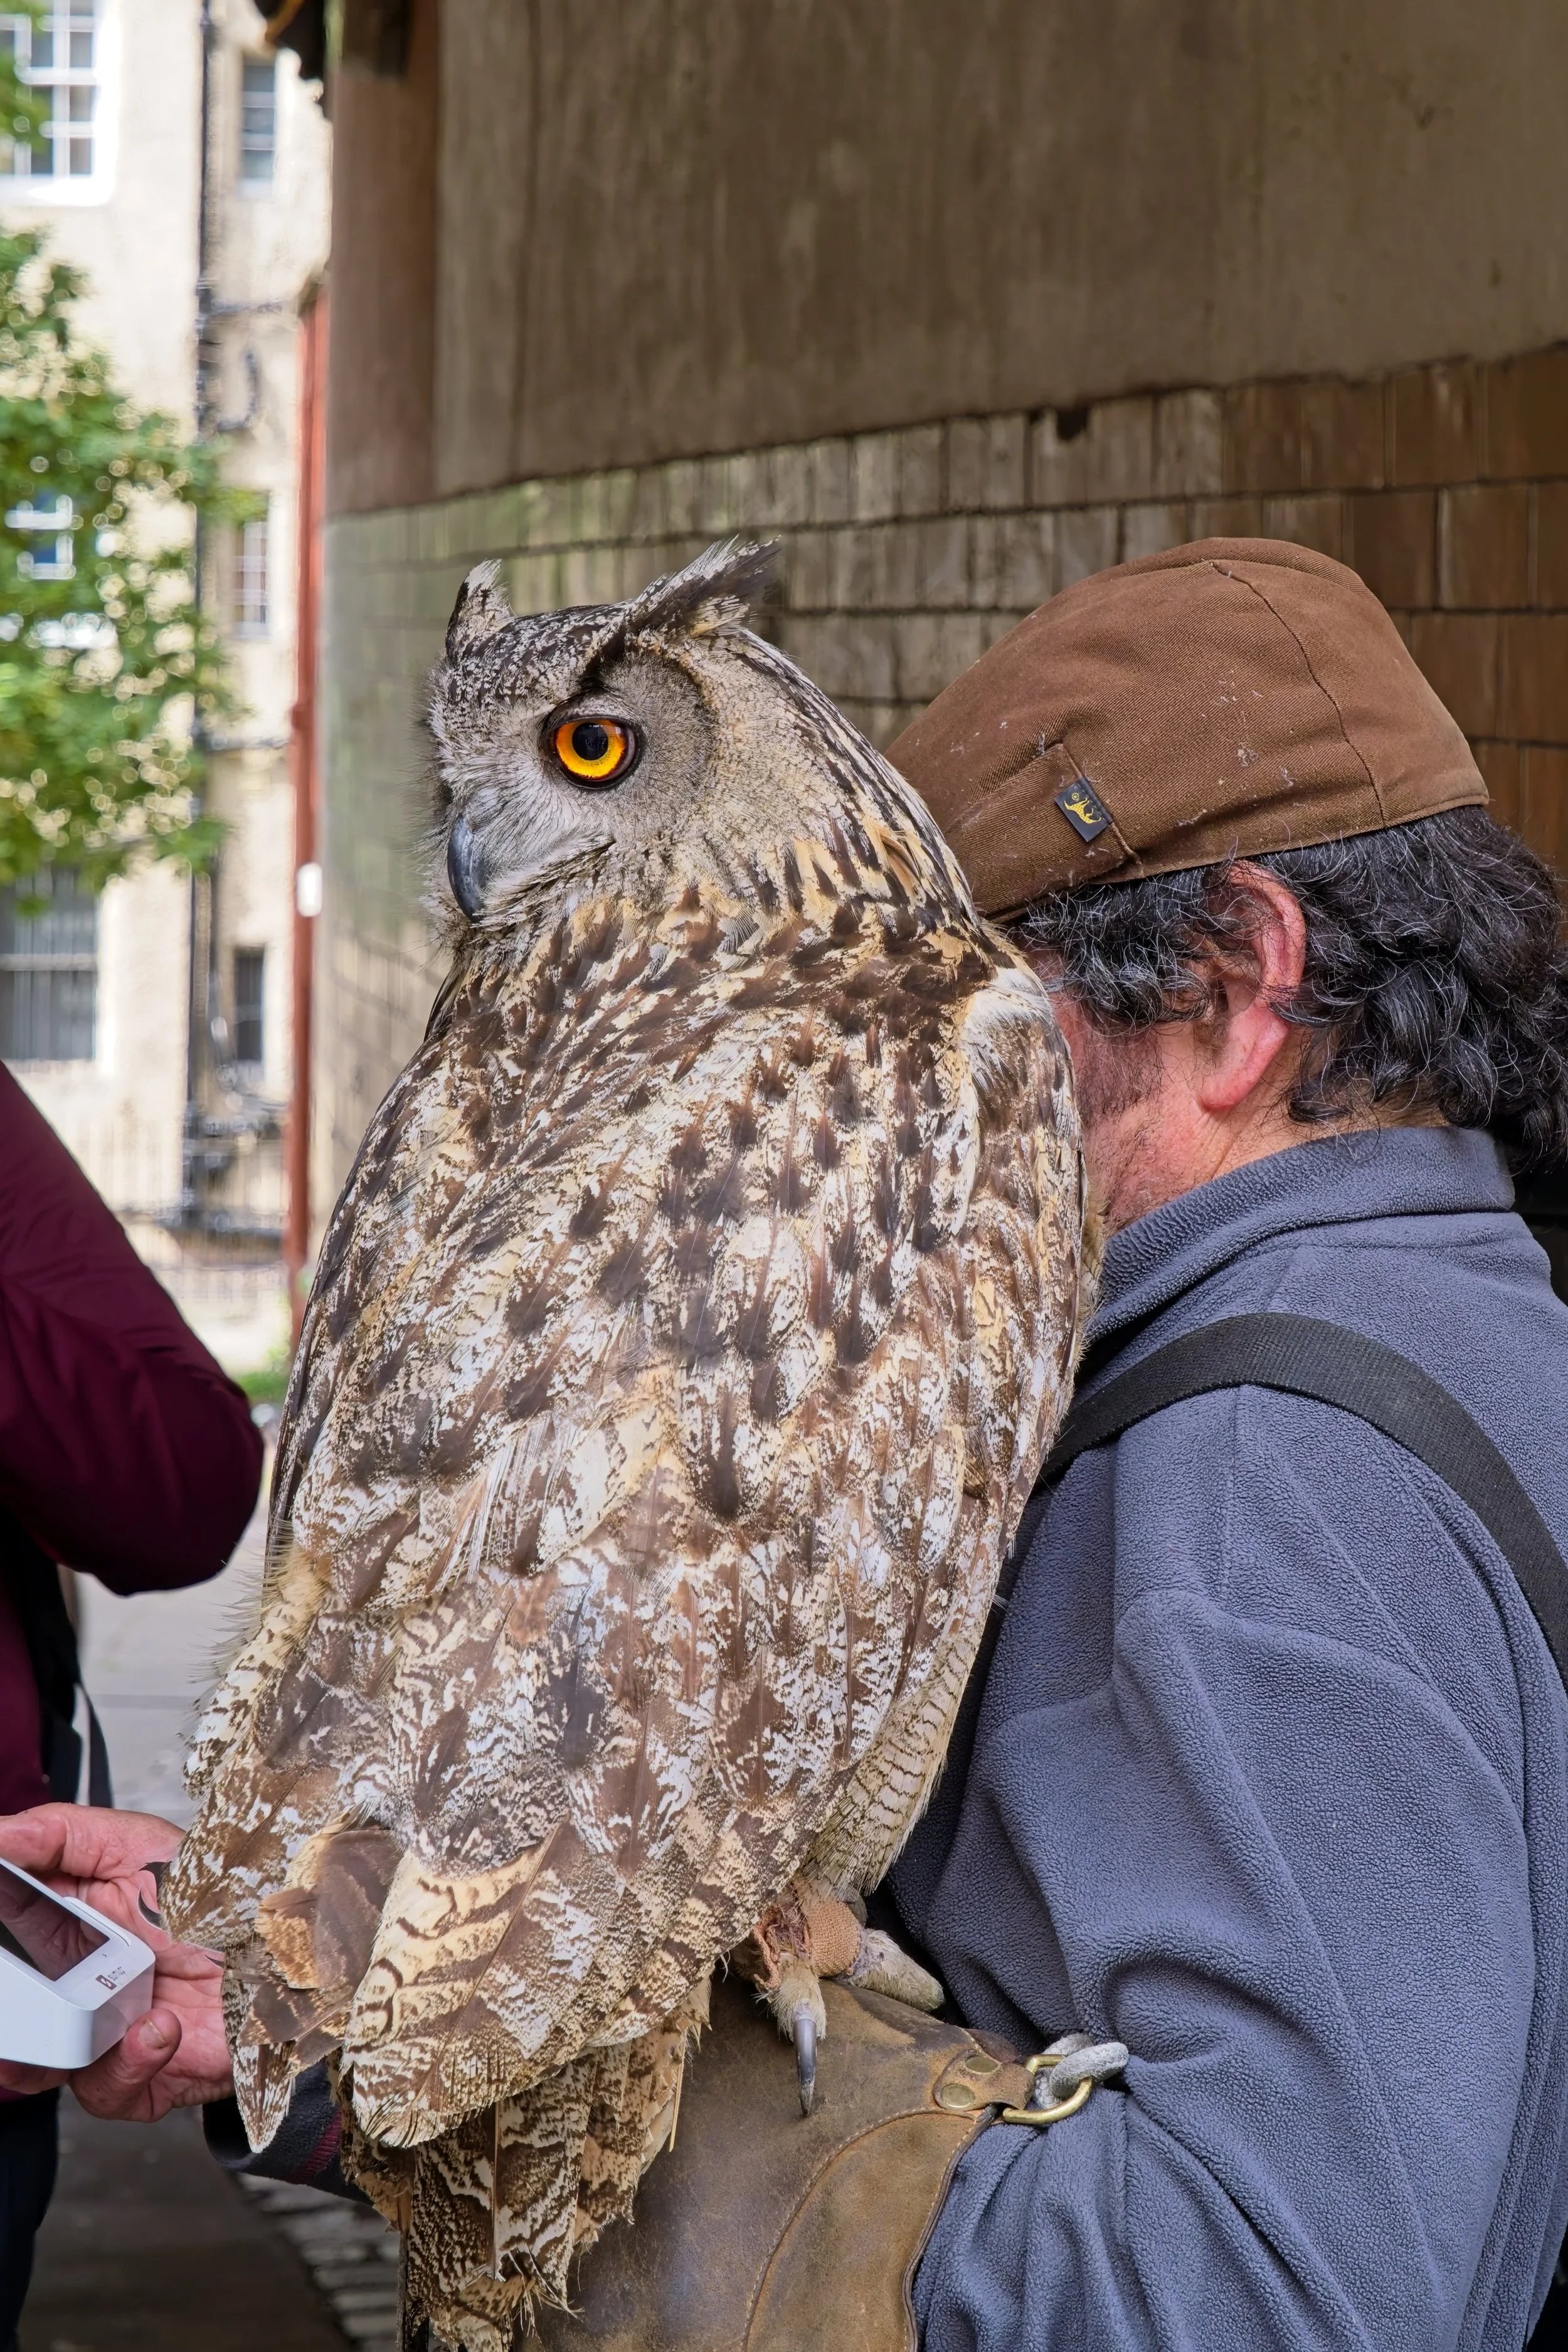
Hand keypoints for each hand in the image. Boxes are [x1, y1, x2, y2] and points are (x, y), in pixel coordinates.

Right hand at [0, 1803, 231, 2119]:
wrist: (296, 1949)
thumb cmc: (227, 1895)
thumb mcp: (138, 1844)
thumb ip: (59, 1835)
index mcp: (73, 1928)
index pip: (9, 1938)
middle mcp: (85, 1985)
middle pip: (18, 2013)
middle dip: (12, 2012)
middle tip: (24, 1992)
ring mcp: (111, 2034)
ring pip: (41, 2064)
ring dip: (51, 2048)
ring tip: (82, 2016)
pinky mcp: (144, 2077)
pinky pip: (107, 2091)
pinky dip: (126, 2063)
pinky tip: (156, 2026)